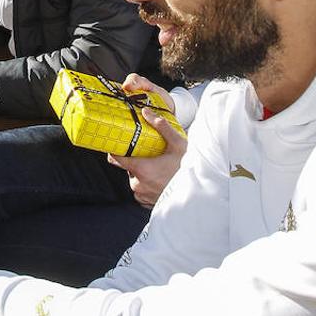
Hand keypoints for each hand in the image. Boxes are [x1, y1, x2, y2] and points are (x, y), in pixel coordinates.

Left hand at [106, 76, 185, 208]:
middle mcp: (138, 184)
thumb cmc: (189, 170)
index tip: (117, 142)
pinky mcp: (147, 203)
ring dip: (142, 173)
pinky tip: (159, 179)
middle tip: (150, 155)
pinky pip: (140, 190)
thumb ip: (161, 127)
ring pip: (134, 179)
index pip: (116, 157)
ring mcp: (142, 195)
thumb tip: (147, 113)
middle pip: (128, 167)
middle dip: (136, 160)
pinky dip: (147, 184)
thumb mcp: (177, 144)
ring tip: (158, 168)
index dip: (115, 148)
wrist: (200, 193)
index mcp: (142, 170)